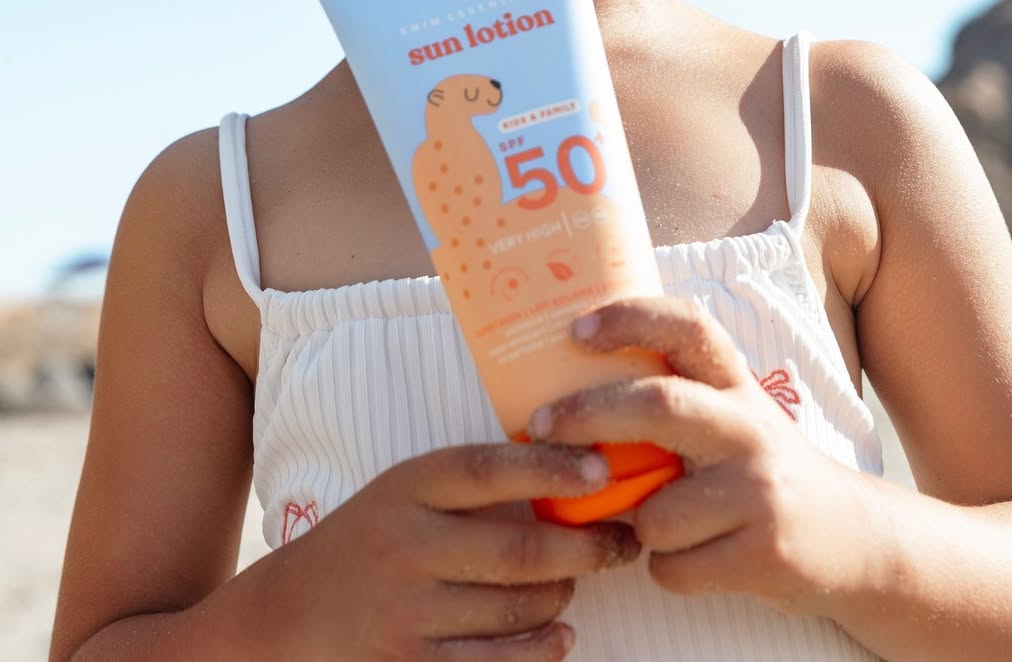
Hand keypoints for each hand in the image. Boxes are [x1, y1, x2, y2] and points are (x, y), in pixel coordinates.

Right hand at [277, 440, 640, 659]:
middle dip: (586, 546)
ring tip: (578, 581)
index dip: (551, 468)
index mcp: (408, 487)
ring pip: (516, 606)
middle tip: (622, 541)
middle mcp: (407, 545)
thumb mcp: (404, 492)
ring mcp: (408, 611)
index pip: (490, 469)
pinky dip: (540, 649)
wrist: (289, 615)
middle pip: (518, 548)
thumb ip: (469, 484)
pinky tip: (561, 634)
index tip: (602, 471)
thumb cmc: (368, 541)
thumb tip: (566, 472)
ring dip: (563, 595)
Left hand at [525, 297, 873, 616]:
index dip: (631, 318)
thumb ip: (676, 399)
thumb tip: (573, 386)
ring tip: (660, 524)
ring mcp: (759, 489)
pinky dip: (666, 569)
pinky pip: (674, 566)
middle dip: (588, 414)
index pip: (688, 327)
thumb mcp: (731, 418)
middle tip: (539, 425)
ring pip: (655, 511)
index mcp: (736, 385)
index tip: (577, 328)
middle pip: (658, 405)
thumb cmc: (761, 473)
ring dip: (636, 526)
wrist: (855, 541)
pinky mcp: (764, 551)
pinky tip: (694, 558)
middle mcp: (749, 427)